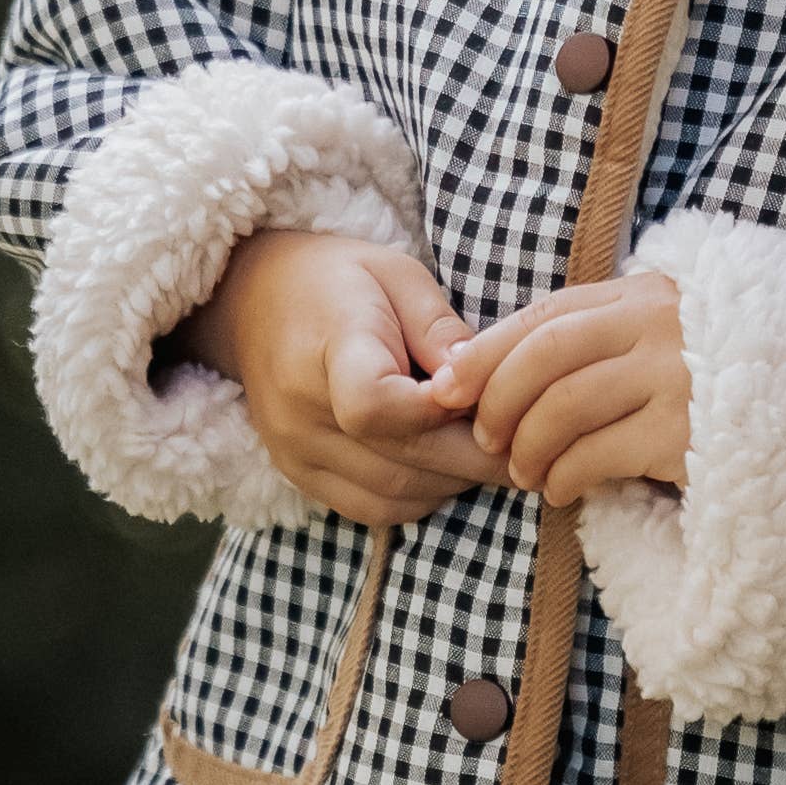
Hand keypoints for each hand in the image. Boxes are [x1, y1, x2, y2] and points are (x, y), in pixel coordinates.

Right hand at [169, 228, 507, 528]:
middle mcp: (301, 409)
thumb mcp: (398, 275)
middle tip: (529, 442)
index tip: (476, 396)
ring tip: (488, 451)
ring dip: (454, 480)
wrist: (256, 301)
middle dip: (476, 456)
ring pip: (396, 493)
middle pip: (402, 459)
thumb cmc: (342, 281)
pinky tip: (444, 468)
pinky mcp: (298, 476)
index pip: (375, 406)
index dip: (436, 413)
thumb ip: (441, 329)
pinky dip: (420, 497)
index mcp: (328, 344)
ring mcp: (295, 450)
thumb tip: (485, 381)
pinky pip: (373, 510)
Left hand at [427, 275, 689, 507]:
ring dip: (528, 449)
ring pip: (564, 408)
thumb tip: (489, 370)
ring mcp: (677, 377)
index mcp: (645, 294)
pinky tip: (562, 490)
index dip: (486, 351)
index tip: (447, 388)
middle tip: (485, 442)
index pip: (546, 314)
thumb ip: (596, 340)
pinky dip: (564, 477)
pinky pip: (596, 456)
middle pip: (545, 356)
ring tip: (525, 475)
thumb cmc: (718, 380)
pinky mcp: (687, 434)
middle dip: (499, 402)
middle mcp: (660, 325)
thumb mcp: (661, 338)